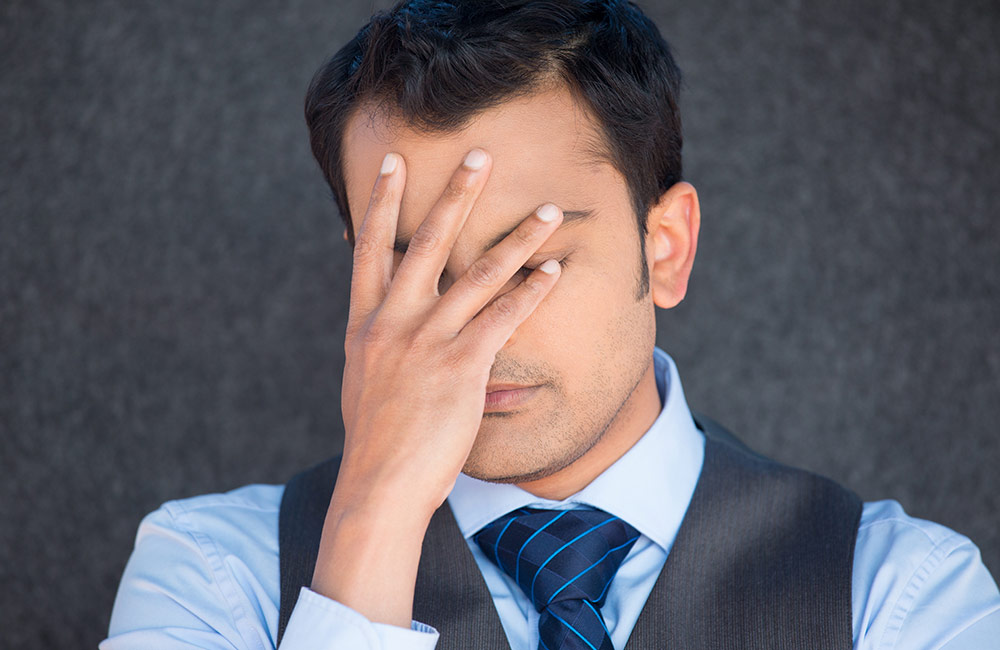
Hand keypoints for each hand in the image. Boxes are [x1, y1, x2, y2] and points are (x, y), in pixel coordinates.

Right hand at [336, 147, 563, 511]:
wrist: (379, 485)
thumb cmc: (376, 440)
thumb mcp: (364, 380)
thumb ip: (381, 345)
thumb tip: (390, 329)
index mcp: (366, 323)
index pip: (371, 248)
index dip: (381, 202)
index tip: (392, 163)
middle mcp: (394, 322)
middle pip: (428, 242)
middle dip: (456, 194)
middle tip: (480, 154)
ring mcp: (427, 341)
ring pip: (478, 274)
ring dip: (518, 238)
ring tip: (549, 210)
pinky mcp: (461, 366)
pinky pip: (503, 317)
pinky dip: (531, 291)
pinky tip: (554, 272)